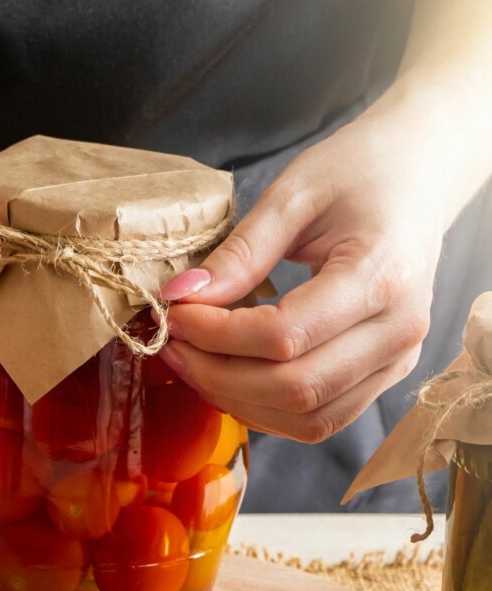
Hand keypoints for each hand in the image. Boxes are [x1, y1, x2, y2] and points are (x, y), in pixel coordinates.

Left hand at [157, 108, 449, 442]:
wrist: (417, 178)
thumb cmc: (359, 172)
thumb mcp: (293, 194)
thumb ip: (241, 252)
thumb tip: (184, 297)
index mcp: (383, 276)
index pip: (285, 335)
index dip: (217, 334)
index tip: (176, 312)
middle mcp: (400, 331)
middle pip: (296, 388)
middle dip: (219, 375)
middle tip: (174, 344)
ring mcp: (398, 360)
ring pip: (309, 417)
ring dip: (239, 400)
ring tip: (195, 362)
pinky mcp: (386, 374)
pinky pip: (322, 418)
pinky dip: (268, 409)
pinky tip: (232, 378)